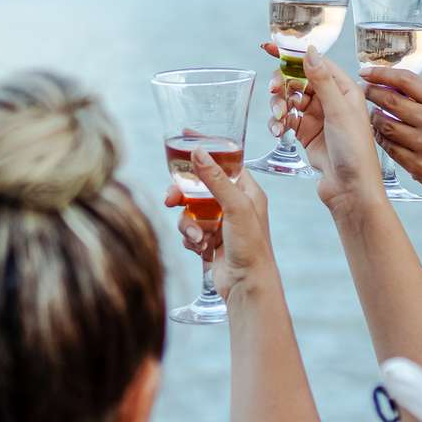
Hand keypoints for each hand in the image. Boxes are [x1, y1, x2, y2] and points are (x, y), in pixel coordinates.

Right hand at [163, 150, 274, 299]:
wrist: (247, 286)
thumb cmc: (251, 247)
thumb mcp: (235, 207)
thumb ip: (216, 179)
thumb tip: (199, 151)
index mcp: (246, 191)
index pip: (224, 161)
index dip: (206, 149)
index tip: (186, 136)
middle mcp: (234, 204)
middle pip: (199, 186)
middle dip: (183, 194)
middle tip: (171, 199)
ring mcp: (221, 223)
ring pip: (190, 211)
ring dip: (188, 225)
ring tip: (198, 238)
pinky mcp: (210, 240)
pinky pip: (190, 230)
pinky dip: (191, 238)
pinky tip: (200, 248)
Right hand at [265, 44, 383, 212]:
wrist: (351, 190)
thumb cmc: (355, 152)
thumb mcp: (339, 111)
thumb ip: (322, 80)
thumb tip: (309, 51)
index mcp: (345, 90)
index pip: (316, 63)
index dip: (293, 54)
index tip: (270, 47)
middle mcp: (332, 101)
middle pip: (298, 80)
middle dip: (283, 84)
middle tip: (273, 91)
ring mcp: (318, 118)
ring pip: (290, 100)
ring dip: (279, 105)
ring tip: (278, 118)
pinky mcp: (307, 135)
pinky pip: (287, 120)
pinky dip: (278, 123)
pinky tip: (277, 130)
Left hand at [359, 69, 421, 193]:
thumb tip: (392, 84)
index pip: (406, 80)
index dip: (382, 74)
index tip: (367, 73)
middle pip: (391, 100)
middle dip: (372, 94)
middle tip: (365, 92)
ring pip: (386, 124)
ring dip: (375, 118)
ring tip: (374, 115)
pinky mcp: (418, 165)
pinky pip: (390, 147)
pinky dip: (381, 138)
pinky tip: (381, 134)